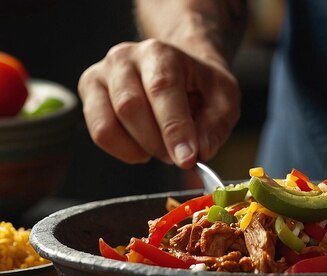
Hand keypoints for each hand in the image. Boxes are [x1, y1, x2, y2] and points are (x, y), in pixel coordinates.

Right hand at [78, 39, 239, 168]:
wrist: (181, 72)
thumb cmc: (201, 86)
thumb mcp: (224, 100)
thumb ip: (216, 126)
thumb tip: (201, 150)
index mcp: (160, 53)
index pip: (162, 89)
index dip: (174, 128)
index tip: (186, 159)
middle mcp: (124, 58)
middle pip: (130, 108)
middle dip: (158, 143)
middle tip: (179, 156)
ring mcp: (100, 75)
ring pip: (109, 124)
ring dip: (141, 148)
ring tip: (163, 149)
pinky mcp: (89, 95)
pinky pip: (99, 133)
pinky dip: (123, 150)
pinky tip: (143, 147)